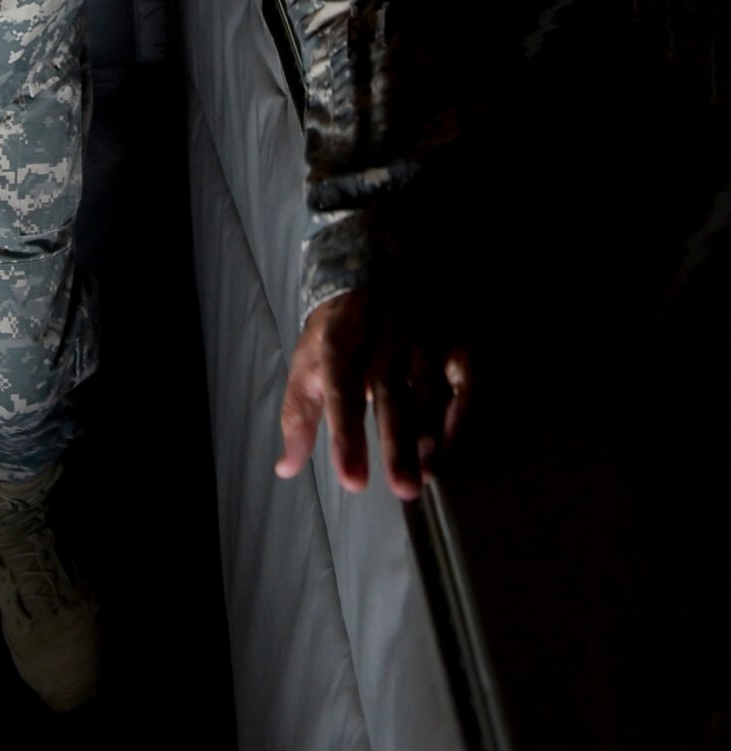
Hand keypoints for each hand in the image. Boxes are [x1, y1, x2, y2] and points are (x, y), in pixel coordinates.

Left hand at [276, 288, 469, 500]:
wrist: (378, 259)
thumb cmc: (339, 326)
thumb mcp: (310, 360)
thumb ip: (299, 414)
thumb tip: (285, 469)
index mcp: (340, 337)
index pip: (341, 388)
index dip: (346, 434)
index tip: (352, 480)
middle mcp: (382, 332)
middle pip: (390, 391)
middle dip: (397, 442)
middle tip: (404, 490)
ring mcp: (422, 331)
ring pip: (429, 387)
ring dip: (429, 434)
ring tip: (424, 474)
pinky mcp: (453, 334)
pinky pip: (464, 377)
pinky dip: (460, 413)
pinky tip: (449, 445)